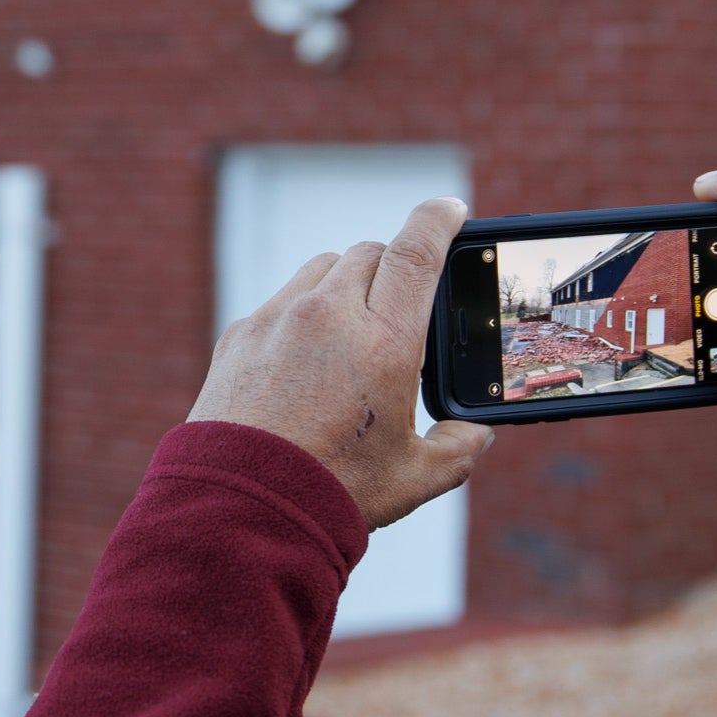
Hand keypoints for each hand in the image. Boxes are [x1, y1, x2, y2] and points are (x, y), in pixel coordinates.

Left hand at [189, 197, 496, 529]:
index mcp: (385, 341)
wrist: (241, 508)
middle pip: (372, 254)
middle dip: (395, 266)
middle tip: (402, 302)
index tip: (451, 209)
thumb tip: (475, 434)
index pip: (418, 250)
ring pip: (323, 269)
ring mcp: (279, 319)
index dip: (439, 219)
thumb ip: (458, 448)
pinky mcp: (240, 335)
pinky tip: (305, 358)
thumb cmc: (335, 492)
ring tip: (353, 329)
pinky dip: (302, 314)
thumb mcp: (415, 477)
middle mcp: (331, 315)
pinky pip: (282, 302)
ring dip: (347, 283)